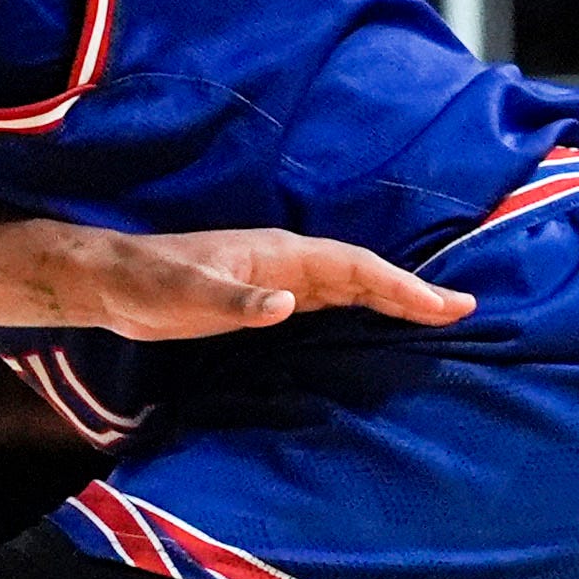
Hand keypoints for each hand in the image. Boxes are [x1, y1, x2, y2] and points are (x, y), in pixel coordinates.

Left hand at [78, 227, 475, 340]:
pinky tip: (376, 324)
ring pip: (348, 287)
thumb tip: (288, 304)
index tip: (442, 304)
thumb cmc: (148, 283)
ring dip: (391, 299)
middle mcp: (285, 262)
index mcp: (277, 254)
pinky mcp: (264, 299)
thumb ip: (236, 301)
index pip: (352, 267)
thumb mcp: (188, 294)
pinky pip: (327, 302)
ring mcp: (277, 279)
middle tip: (465, 310)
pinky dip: (361, 309)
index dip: (399, 284)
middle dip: (411, 290)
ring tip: (438, 316)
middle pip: (361, 274)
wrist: (113, 283)